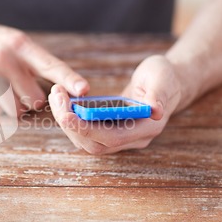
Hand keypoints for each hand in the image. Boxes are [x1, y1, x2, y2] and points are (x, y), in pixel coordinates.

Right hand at [0, 16, 89, 116]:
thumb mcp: (18, 43)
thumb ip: (39, 64)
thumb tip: (69, 91)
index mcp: (22, 45)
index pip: (51, 65)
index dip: (69, 79)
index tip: (83, 90)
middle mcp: (5, 57)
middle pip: (35, 99)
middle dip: (33, 100)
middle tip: (22, 89)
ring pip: (15, 110)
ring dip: (14, 107)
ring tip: (4, 90)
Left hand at [48, 55, 181, 153]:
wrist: (165, 83)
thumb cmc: (164, 78)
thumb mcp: (162, 79)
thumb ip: (159, 94)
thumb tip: (156, 111)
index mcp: (147, 129)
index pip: (112, 137)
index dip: (87, 128)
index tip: (66, 114)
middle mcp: (132, 139)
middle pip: (93, 143)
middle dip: (70, 123)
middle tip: (55, 97)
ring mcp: (119, 137)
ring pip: (85, 140)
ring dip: (66, 120)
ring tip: (55, 95)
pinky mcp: (108, 130)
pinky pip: (84, 131)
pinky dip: (70, 118)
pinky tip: (62, 99)